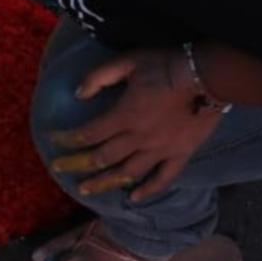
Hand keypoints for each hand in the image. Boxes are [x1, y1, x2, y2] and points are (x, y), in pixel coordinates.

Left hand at [48, 48, 222, 201]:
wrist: (208, 75)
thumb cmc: (167, 65)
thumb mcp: (128, 61)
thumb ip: (100, 77)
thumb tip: (78, 94)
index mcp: (124, 116)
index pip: (88, 133)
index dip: (68, 138)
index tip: (53, 140)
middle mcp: (139, 138)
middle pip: (102, 157)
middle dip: (77, 164)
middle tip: (59, 170)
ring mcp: (161, 150)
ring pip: (127, 173)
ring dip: (104, 183)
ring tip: (86, 190)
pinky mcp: (181, 154)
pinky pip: (163, 179)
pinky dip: (147, 191)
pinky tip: (133, 199)